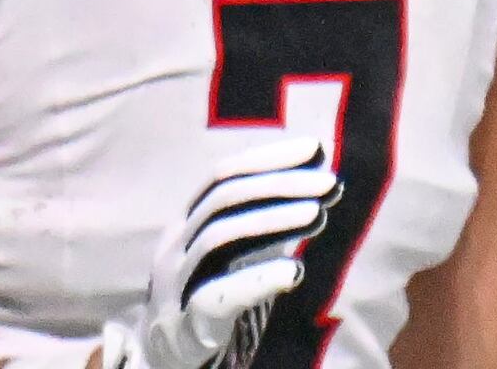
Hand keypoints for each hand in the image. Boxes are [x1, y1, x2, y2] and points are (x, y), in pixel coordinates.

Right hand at [122, 136, 340, 368]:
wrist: (169, 355)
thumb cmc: (213, 293)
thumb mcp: (238, 252)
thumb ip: (272, 221)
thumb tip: (327, 183)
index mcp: (186, 221)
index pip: (223, 175)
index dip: (268, 158)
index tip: (316, 148)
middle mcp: (175, 244)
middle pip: (223, 199)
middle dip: (279, 185)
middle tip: (328, 182)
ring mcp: (175, 283)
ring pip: (219, 238)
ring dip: (273, 221)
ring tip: (318, 214)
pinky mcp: (185, 323)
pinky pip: (217, 295)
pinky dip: (257, 280)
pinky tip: (295, 272)